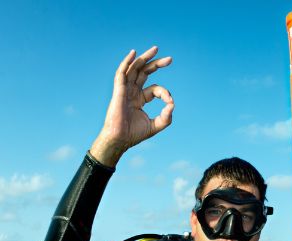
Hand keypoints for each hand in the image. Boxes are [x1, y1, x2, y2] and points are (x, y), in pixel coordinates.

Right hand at [90, 46, 173, 166]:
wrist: (120, 139)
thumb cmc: (134, 134)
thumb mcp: (156, 125)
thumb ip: (166, 117)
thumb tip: (172, 104)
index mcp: (139, 99)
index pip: (155, 89)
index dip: (165, 93)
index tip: (170, 102)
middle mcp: (132, 92)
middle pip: (144, 73)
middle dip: (156, 64)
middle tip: (170, 59)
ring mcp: (125, 90)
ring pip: (134, 69)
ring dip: (144, 58)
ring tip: (156, 49)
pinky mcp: (118, 90)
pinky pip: (121, 73)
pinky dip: (126, 62)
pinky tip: (133, 53)